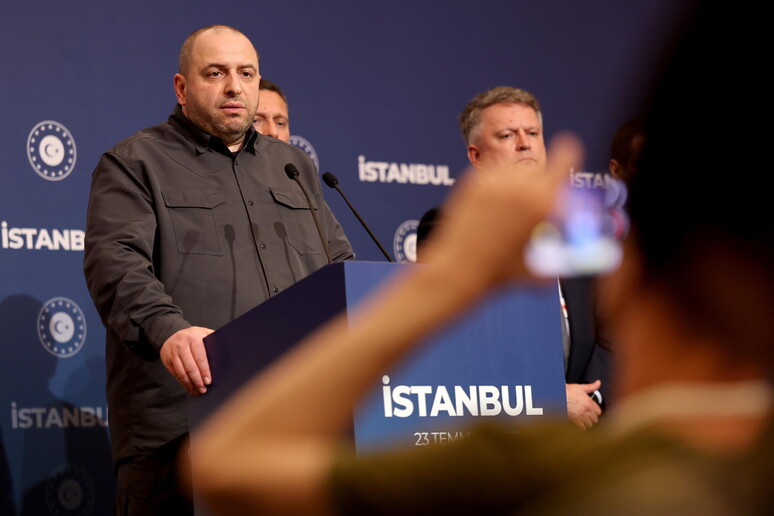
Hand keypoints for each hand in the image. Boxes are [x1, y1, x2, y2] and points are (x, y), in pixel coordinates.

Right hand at [160, 326, 214, 395]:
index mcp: (194, 338)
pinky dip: (183, 383)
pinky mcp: (167, 360)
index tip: (209, 381)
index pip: (200, 357)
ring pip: (181, 373)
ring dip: (190, 384)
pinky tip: (190, 388)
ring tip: (197, 391)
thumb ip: (213, 340)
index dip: (204, 371)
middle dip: (197, 380)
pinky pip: (175, 374)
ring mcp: (173, 353)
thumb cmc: (193, 335)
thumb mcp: (204, 333)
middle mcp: (182, 346)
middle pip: (190, 367)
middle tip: (203, 389)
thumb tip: (226, 352)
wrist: (171, 333)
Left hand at [423, 134, 582, 290]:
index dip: (568, 155)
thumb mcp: (539, 262)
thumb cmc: (496, 271)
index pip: (566, 158)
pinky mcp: (474, 182)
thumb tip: (576, 249)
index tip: (568, 152)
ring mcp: (494, 181)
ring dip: (518, 186)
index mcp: (543, 201)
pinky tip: (491, 211)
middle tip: (529, 210)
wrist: (457, 268)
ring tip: (507, 216)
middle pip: (539, 171)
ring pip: (516, 172)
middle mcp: (520, 185)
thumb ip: (562, 252)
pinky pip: (494, 176)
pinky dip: (497, 188)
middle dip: (539, 187)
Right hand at [566, 380, 601, 429]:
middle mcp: (586, 410)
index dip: (595, 411)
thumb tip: (598, 383)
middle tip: (587, 416)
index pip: (598, 411)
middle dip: (591, 418)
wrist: (555, 396)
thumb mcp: (579, 387)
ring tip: (583, 421)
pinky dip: (581, 427)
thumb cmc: (565, 391)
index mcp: (588, 402)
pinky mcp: (574, 421)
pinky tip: (579, 425)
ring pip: (589, 424)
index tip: (592, 411)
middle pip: (595, 419)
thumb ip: (591, 386)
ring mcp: (580, 416)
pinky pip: (582, 428)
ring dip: (587, 423)